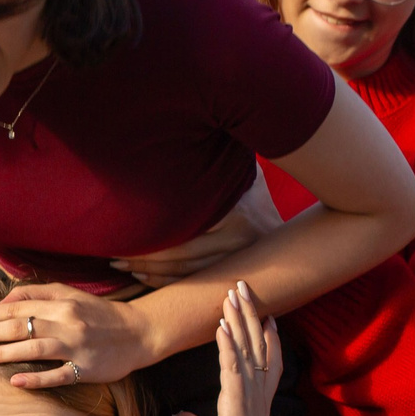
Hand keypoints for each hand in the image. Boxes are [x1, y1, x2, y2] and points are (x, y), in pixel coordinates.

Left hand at [0, 284, 162, 389]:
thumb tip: (5, 301)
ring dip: (4, 353)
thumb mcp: (70, 294)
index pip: (19, 307)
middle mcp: (67, 322)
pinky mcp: (85, 369)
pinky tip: (14, 381)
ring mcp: (76, 347)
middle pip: (21, 327)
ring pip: (34, 349)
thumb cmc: (98, 313)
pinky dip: (35, 378)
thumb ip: (38, 294)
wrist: (138, 332)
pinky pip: (56, 375)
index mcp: (62, 303)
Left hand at [109, 172, 285, 287]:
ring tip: (123, 269)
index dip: (150, 245)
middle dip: (146, 263)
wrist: (300, 210)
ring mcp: (243, 263)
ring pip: (189, 277)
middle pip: (184, 263)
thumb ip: (218, 155)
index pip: (185, 240)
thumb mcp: (241, 163)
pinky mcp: (238, 272)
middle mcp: (243, 246)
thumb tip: (192, 132)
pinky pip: (197, 283)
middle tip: (114, 261)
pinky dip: (168, 283)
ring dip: (153, 276)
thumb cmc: (252, 171)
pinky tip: (145, 278)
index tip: (120, 240)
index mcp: (240, 219)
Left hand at [172, 284, 303, 415]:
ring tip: (234, 293)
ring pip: (247, 348)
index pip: (266, 360)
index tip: (267, 315)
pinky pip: (233, 368)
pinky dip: (228, 346)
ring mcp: (249, 395)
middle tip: (244, 287)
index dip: (267, 337)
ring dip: (240, 319)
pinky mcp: (236, 402)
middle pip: (257, 344)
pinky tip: (221, 326)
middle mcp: (256, 392)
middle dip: (250, 314)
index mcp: (255, 400)